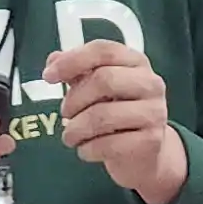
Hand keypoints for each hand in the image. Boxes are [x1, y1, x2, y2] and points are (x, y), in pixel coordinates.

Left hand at [47, 42, 186, 203]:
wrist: (144, 152)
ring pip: (104, 116)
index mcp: (136, 62)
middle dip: (74, 99)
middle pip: (104, 80)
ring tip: (70, 136)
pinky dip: (88, 149)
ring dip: (76, 129)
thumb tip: (53, 60)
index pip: (103, 50)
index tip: (48, 76)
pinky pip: (110, 145)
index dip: (72, 60)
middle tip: (65, 113)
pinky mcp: (151, 142)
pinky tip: (85, 149)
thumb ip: (76, 71)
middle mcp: (151, 84)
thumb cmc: (117, 113)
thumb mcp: (96, 88)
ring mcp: (155, 113)